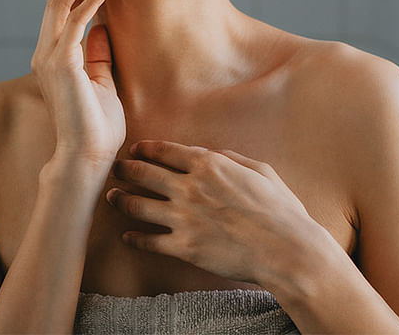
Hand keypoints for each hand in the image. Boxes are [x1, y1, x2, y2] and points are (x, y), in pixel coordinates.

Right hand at [30, 0, 124, 162]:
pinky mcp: (62, 63)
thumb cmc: (97, 126)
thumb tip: (103, 28)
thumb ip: (98, 55)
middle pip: (57, 2)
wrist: (88, 156)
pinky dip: (91, 0)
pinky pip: (76, 22)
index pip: (61, 13)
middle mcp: (44, 55)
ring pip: (60, 5)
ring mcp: (49, 58)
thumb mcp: (102, 82)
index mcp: (52, 59)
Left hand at [106, 140, 324, 284]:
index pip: (164, 151)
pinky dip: (133, 238)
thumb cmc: (279, 210)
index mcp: (208, 165)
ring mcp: (183, 218)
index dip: (145, 149)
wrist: (286, 250)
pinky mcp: (184, 247)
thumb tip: (211, 153)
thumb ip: (231, 158)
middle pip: (143, 174)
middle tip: (115, 170)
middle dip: (125, 170)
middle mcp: (190, 188)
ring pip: (137, 205)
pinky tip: (126, 236)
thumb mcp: (260, 170)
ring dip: (120, 200)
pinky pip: (149, 241)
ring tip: (112, 197)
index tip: (135, 150)